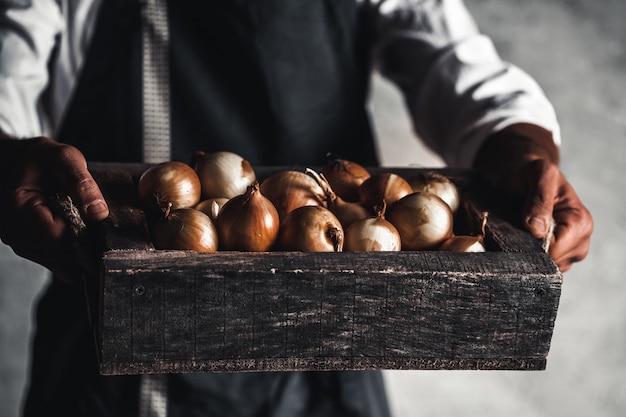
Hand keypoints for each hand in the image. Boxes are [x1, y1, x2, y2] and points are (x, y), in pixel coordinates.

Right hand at [0, 136, 108, 281]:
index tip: (100, 223)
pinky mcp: (28, 248)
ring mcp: (19, 243)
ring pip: (60, 263)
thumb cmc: (39, 158)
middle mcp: (13, 232)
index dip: (84, 234)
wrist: (13, 161)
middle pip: (60, 255)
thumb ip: (81, 183)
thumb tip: (99, 213)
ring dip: (80, 251)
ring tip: (89, 228)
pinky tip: (82, 238)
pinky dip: (73, 254)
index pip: (58, 237)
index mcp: (19, 208)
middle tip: (100, 227)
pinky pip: (57, 262)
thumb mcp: (62, 158)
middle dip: (85, 244)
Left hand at [474, 124, 592, 271]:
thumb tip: (538, 230)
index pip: (557, 250)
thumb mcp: (536, 173)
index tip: (517, 233)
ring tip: (514, 233)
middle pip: (551, 263)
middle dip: (529, 252)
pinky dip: (524, 258)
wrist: (520, 175)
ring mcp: (566, 251)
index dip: (534, 246)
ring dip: (524, 254)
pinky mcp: (552, 256)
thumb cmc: (529, 171)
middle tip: (512, 231)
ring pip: (544, 269)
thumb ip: (539, 198)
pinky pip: (538, 268)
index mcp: (580, 221)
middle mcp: (579, 240)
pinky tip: (515, 241)